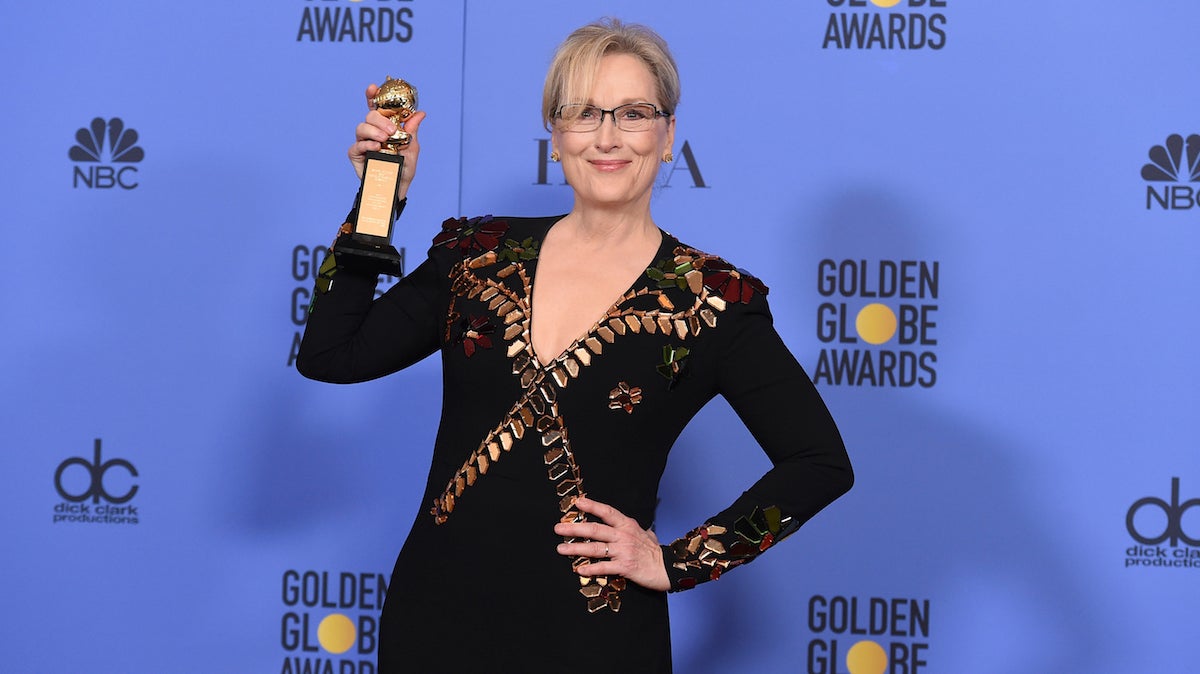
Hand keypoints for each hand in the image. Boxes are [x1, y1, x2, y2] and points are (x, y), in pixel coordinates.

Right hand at [348, 82, 426, 201]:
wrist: (397, 187)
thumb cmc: (404, 167)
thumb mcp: (412, 147)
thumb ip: (412, 130)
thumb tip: (421, 113)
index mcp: (384, 126)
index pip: (376, 107)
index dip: (372, 96)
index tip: (372, 87)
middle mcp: (371, 131)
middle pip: (369, 115)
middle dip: (380, 120)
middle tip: (391, 131)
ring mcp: (362, 142)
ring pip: (361, 127)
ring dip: (373, 131)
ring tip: (384, 139)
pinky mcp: (356, 155)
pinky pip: (356, 145)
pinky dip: (366, 144)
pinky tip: (375, 147)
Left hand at [553, 496, 669, 591]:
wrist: (669, 567)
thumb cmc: (655, 551)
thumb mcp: (645, 533)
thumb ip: (634, 528)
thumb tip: (630, 524)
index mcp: (627, 525)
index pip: (607, 512)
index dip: (592, 506)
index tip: (577, 502)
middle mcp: (624, 536)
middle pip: (595, 530)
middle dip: (574, 528)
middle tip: (558, 528)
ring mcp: (624, 551)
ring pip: (595, 548)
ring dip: (576, 549)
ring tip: (561, 549)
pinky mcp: (625, 566)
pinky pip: (604, 567)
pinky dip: (590, 569)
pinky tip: (579, 569)